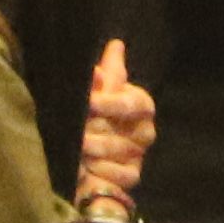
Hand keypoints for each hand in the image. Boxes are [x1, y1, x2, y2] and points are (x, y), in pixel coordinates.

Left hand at [73, 43, 156, 214]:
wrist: (88, 148)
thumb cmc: (95, 111)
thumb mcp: (98, 91)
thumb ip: (106, 74)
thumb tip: (115, 45)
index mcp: (140, 104)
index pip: (133, 103)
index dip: (111, 103)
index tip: (89, 102)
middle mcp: (145, 131)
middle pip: (127, 131)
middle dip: (101, 133)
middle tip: (80, 135)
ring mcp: (139, 155)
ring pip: (121, 154)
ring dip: (97, 153)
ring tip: (77, 151)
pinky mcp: (132, 176)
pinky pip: (120, 176)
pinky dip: (101, 173)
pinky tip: (85, 170)